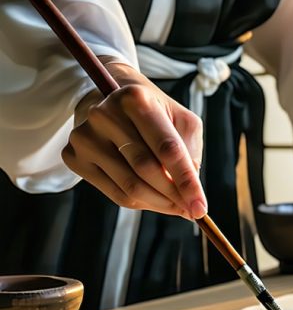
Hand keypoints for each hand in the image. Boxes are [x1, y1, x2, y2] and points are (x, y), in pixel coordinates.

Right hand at [63, 60, 206, 218]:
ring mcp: (84, 136)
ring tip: (179, 207)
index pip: (166, 148)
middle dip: (175, 196)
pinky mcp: (73, 156)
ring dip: (160, 203)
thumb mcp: (182, 121)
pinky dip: (141, 203)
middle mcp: (104, 115)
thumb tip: (188, 192)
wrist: (111, 100)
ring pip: (130, 186)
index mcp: (135, 99)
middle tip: (193, 210)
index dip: (186, 181)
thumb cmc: (156, 113)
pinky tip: (156, 200)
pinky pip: (114, 193)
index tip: (201, 208)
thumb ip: (189, 152)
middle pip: (146, 169)